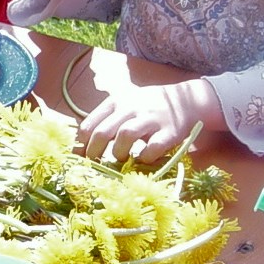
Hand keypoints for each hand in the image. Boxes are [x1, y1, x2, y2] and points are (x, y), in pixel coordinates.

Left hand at [79, 78, 224, 160]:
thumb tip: (81, 145)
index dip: (80, 143)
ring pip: (125, 135)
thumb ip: (106, 120)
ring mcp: (150, 119)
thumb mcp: (125, 105)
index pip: (90, 123)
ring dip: (118, 151)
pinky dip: (144, 157)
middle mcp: (130, 108)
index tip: (78, 157)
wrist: (185, 100)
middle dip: (94, 151)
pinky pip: (152, 148)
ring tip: (120, 158)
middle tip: (94, 163)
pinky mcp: (168, 132)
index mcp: (115, 102)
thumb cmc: (148, 107)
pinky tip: (143, 159)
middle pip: (103, 131)